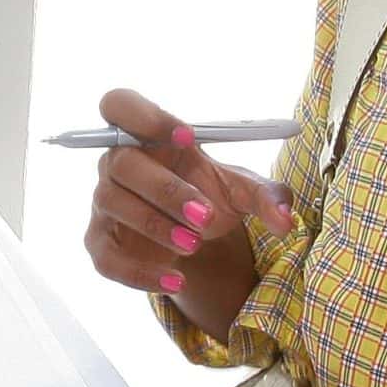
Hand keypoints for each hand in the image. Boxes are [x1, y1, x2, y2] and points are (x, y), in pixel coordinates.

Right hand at [83, 88, 297, 298]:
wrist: (195, 238)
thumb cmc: (209, 196)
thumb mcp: (242, 191)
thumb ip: (267, 196)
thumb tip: (285, 219)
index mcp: (147, 136)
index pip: (120, 105)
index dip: (145, 116)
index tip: (188, 138)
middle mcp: (117, 164)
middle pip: (120, 162)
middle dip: (165, 189)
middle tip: (205, 216)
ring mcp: (104, 203)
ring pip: (114, 205)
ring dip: (156, 227)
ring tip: (195, 246)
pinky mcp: (101, 243)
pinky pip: (107, 257)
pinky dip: (140, 272)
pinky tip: (175, 281)